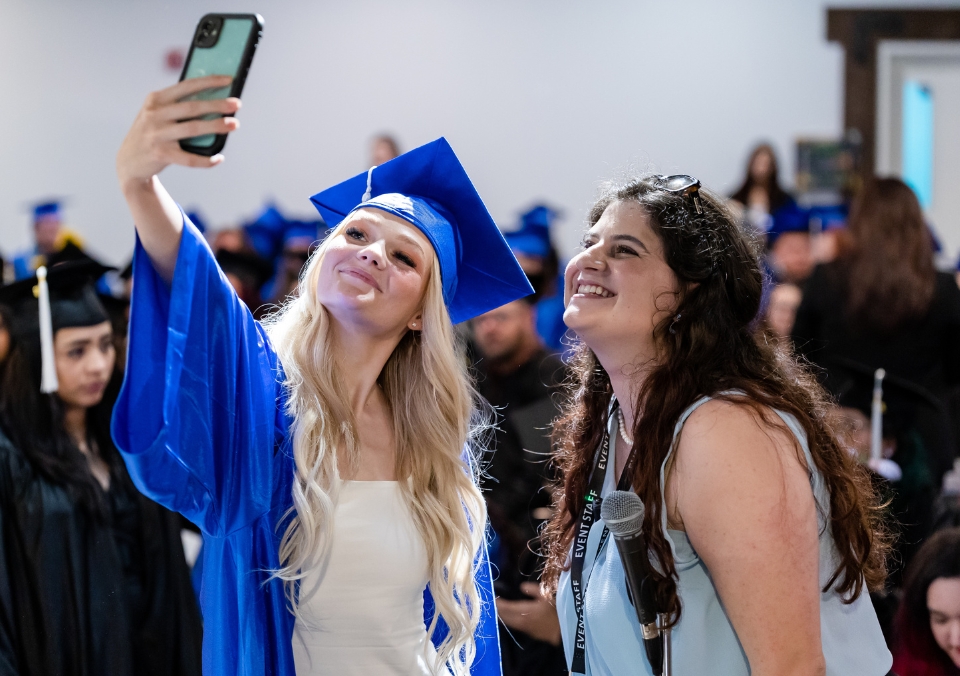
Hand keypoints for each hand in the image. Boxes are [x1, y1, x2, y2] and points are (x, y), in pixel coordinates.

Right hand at [116, 75, 241, 188]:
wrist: (129, 162)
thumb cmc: (152, 134)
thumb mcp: (158, 115)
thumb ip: (178, 107)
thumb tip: (215, 102)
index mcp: (155, 100)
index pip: (186, 86)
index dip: (208, 82)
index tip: (229, 80)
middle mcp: (154, 115)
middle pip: (192, 107)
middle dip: (217, 105)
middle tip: (236, 104)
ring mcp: (156, 134)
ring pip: (193, 129)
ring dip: (216, 126)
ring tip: (234, 124)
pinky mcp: (160, 154)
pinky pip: (189, 158)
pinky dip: (205, 160)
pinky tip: (218, 158)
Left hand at [496, 582, 561, 645]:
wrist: (562, 631)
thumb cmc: (555, 611)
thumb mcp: (546, 596)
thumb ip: (533, 590)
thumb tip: (521, 586)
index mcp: (524, 610)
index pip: (506, 607)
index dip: (498, 602)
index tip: (492, 596)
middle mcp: (520, 620)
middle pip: (504, 616)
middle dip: (497, 609)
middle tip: (492, 602)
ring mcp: (523, 628)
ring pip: (507, 622)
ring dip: (501, 615)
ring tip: (497, 608)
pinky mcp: (527, 632)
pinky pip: (512, 625)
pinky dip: (507, 619)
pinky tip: (507, 616)